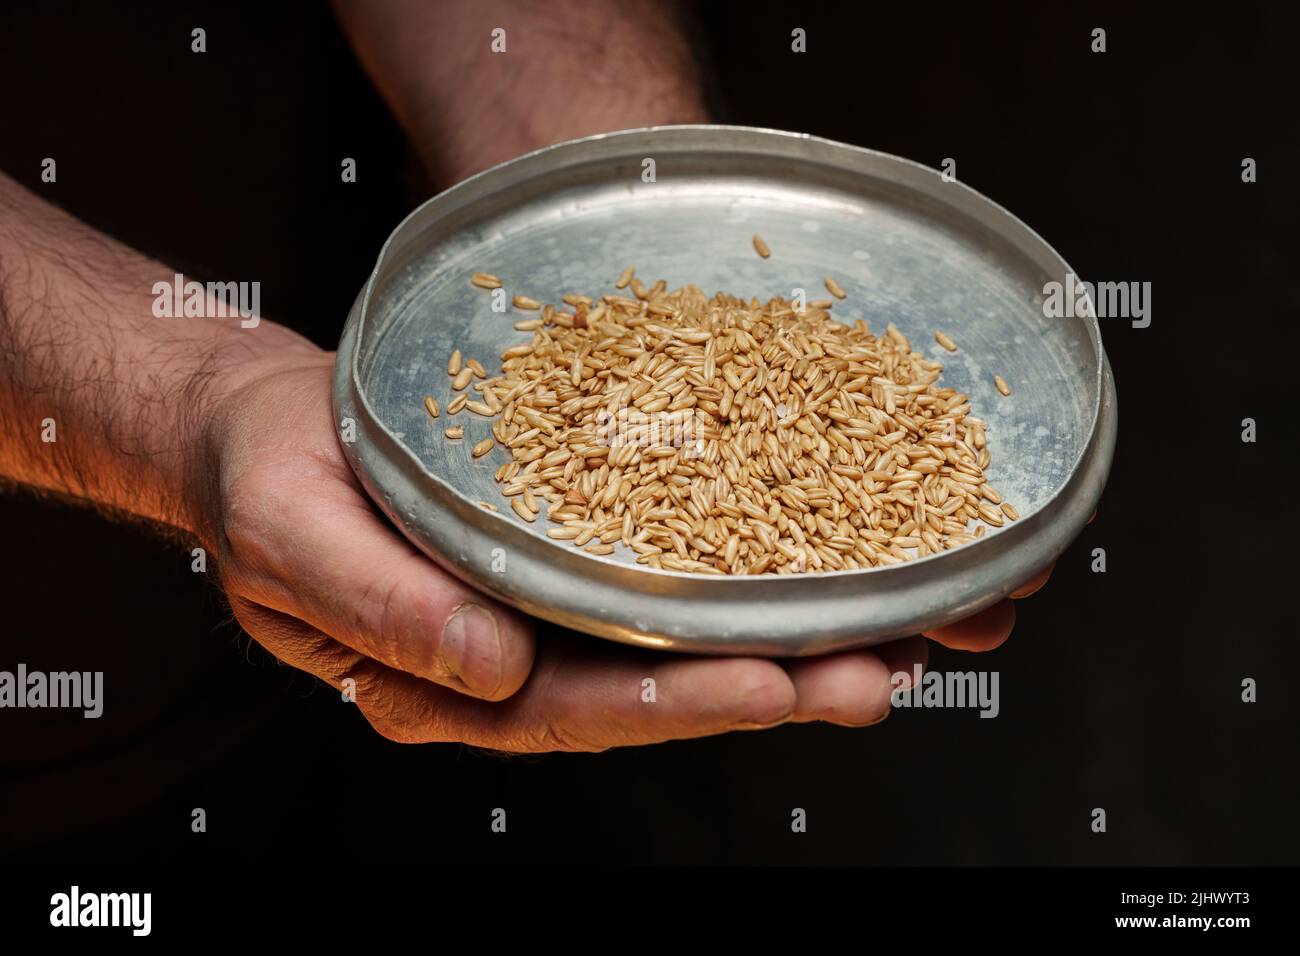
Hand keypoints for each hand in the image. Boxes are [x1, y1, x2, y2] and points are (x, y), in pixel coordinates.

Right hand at [201, 349, 1042, 751]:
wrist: (269, 422)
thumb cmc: (265, 479)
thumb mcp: (289, 536)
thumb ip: (374, 606)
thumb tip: (487, 663)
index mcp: (442, 677)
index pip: (575, 708)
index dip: (676, 701)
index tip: (768, 683)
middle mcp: (512, 655)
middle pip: (656, 685)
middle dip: (770, 682)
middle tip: (874, 671)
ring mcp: (547, 605)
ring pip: (679, 634)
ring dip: (784, 636)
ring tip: (889, 630)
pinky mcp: (570, 546)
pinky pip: (666, 564)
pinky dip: (744, 564)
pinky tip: (819, 555)